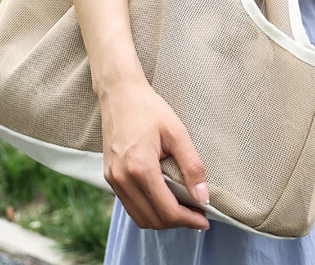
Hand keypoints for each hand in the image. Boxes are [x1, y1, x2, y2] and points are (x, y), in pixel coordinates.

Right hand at [98, 75, 209, 230]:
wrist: (119, 92)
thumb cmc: (148, 108)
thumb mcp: (176, 132)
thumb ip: (192, 166)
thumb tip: (203, 198)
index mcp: (140, 167)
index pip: (168, 210)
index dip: (189, 220)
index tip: (205, 219)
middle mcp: (122, 178)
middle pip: (153, 220)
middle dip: (178, 223)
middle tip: (196, 215)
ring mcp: (113, 178)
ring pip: (139, 217)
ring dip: (162, 220)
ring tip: (181, 210)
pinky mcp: (109, 175)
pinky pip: (129, 205)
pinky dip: (147, 209)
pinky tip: (162, 199)